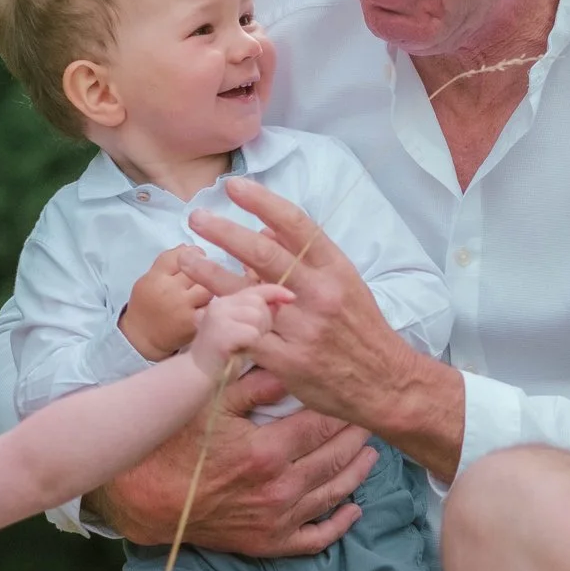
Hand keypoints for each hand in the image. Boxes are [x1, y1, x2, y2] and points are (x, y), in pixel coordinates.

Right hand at [95, 369, 379, 556]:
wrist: (145, 500)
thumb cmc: (174, 446)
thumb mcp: (208, 404)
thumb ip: (254, 384)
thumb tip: (291, 365)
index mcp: (267, 452)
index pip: (322, 426)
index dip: (343, 410)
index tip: (356, 395)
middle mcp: (279, 490)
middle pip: (334, 459)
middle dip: (356, 438)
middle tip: (372, 420)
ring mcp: (277, 520)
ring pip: (332, 494)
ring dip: (356, 473)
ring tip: (371, 455)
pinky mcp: (269, 543)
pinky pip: (315, 538)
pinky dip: (338, 524)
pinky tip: (353, 510)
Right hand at [122, 245, 220, 359]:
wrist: (142, 338)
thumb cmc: (148, 304)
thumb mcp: (150, 278)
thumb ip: (168, 262)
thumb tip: (189, 247)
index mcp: (157, 277)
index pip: (180, 256)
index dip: (194, 253)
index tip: (199, 256)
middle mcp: (170, 291)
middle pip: (197, 270)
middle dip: (207, 269)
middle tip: (209, 274)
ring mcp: (183, 308)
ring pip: (208, 288)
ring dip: (215, 286)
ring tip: (215, 288)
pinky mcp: (195, 324)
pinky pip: (213, 308)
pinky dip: (219, 305)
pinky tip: (221, 304)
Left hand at [183, 180, 442, 448]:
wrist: (384, 383)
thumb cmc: (362, 331)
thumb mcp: (346, 285)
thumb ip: (309, 257)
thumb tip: (268, 230)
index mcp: (336, 270)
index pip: (297, 225)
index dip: (263, 202)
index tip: (235, 186)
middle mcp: (319, 295)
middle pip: (265, 255)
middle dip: (225, 232)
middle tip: (197, 217)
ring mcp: (302, 329)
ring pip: (247, 296)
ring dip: (210, 274)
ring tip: (184, 257)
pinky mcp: (287, 361)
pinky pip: (245, 336)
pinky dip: (221, 322)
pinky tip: (200, 311)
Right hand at [188, 283, 292, 378]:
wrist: (199, 375)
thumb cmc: (224, 355)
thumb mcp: (241, 329)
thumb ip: (257, 314)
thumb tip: (280, 301)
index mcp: (226, 302)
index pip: (257, 289)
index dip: (276, 291)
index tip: (291, 297)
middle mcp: (220, 304)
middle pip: (259, 302)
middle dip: (265, 321)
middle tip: (251, 338)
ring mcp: (219, 317)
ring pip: (257, 316)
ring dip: (258, 333)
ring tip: (244, 344)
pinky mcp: (221, 333)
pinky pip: (252, 333)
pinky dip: (251, 344)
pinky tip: (239, 350)